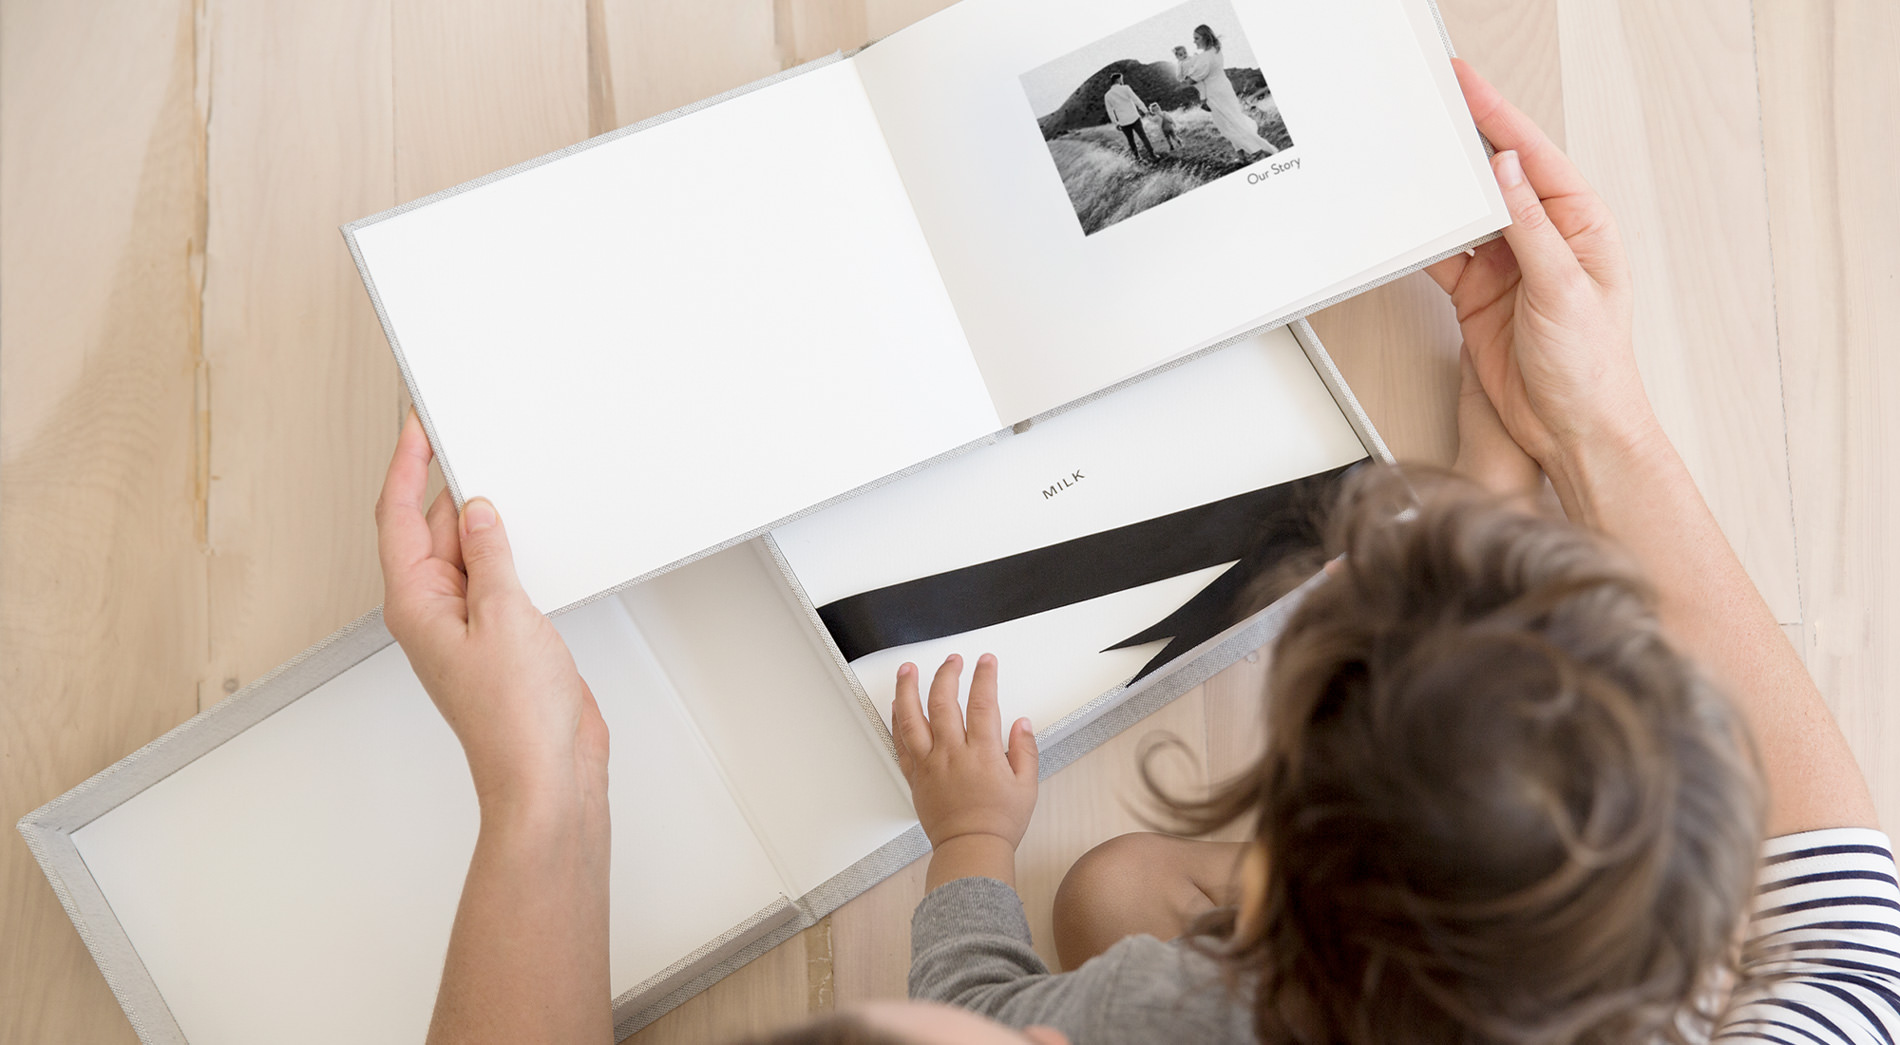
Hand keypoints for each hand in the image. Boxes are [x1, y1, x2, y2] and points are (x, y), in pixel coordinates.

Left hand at [376, 411, 608, 817]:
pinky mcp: (501, 638)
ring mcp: (468, 626)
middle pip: (433, 528)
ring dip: (485, 519)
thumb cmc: (514, 721)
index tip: (416, 425)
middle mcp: (435, 612)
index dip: (407, 465)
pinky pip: (497, 578)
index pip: (402, 516)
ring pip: (469, 552)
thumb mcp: (506, 617)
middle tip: (465, 437)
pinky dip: (510, 551)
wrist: (546, 776)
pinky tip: (528, 537)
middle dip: (449, 483)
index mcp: (416, 604)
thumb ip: (491, 557)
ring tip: (503, 478)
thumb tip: (480, 512)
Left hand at [893, 655, 1037, 887]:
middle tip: (952, 660)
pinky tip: (897, 704)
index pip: (982, 703)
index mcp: (982, 754)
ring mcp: (930, 764)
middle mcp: (952, 754)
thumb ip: (1025, 750)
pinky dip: (896, 720)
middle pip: (943, 702)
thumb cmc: (999, 822)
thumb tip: (1021, 723)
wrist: (970, 849)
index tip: (986, 661)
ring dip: (908, 689)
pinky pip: (901, 742)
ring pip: (912, 718)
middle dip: (947, 674)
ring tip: (907, 669)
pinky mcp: (915, 776)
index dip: (984, 676)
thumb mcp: (1027, 786)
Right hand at [1426, 59, 1656, 484]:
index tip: (1468, 87)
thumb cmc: (1594, 367)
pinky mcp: (1478, 295)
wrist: (1573, 429)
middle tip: (1434, 108)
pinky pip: (1444, 258)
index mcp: (1581, 225)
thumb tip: (1507, 172)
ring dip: (1442, 193)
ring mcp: (1508, 266)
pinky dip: (1424, 243)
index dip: (1498, 117)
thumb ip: (1531, 228)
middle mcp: (1544, 239)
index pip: (1533, 157)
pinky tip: (1409, 227)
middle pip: (1496, 177)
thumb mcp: (1564, 288)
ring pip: (1466, 214)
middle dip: (1465, 142)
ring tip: (1415, 161)